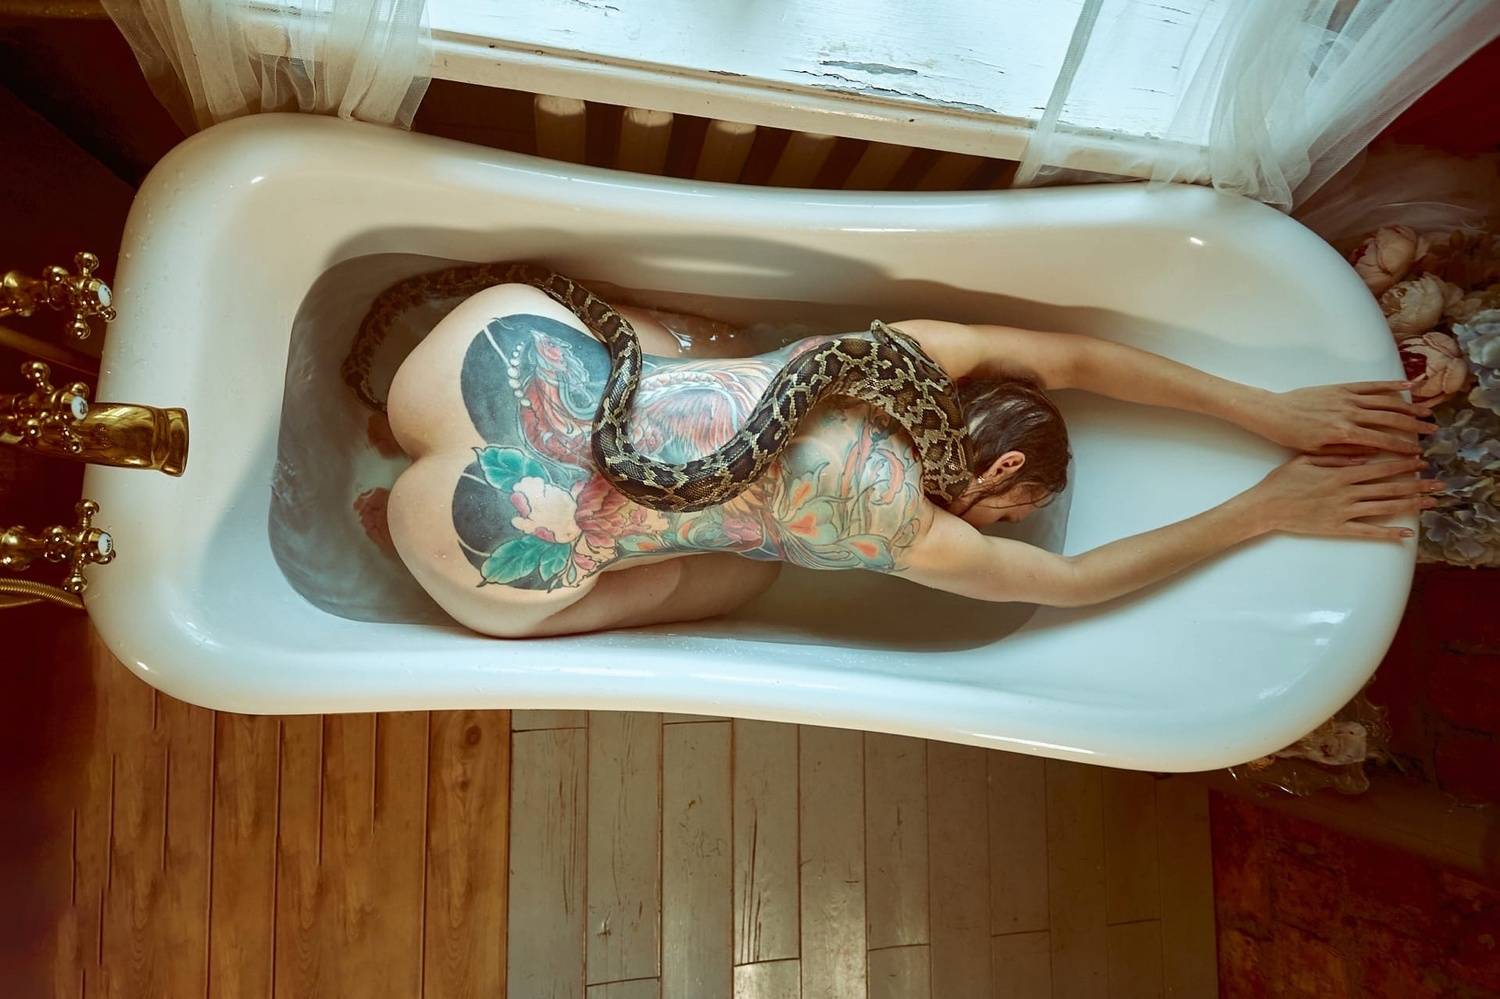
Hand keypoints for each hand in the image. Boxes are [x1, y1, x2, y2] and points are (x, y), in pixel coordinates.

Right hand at [1240, 453, 1440, 540]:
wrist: (1264, 507)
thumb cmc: (1281, 481)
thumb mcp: (1306, 459)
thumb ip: (1336, 456)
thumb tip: (1364, 454)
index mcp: (1340, 473)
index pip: (1379, 467)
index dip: (1402, 464)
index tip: (1420, 461)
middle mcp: (1346, 493)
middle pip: (1389, 488)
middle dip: (1416, 484)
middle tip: (1438, 483)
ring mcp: (1343, 512)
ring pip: (1384, 507)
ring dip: (1410, 505)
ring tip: (1430, 503)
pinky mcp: (1337, 528)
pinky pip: (1368, 532)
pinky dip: (1388, 533)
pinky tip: (1406, 534)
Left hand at [1247, 381, 1436, 454]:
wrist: (1273, 412)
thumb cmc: (1292, 436)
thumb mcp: (1317, 452)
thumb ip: (1345, 454)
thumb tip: (1372, 457)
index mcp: (1344, 433)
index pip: (1381, 441)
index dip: (1402, 447)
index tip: (1417, 453)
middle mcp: (1349, 413)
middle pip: (1390, 419)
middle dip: (1413, 426)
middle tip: (1431, 431)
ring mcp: (1347, 398)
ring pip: (1385, 401)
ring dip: (1408, 406)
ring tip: (1426, 412)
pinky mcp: (1342, 387)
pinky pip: (1370, 385)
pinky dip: (1390, 385)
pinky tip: (1408, 386)